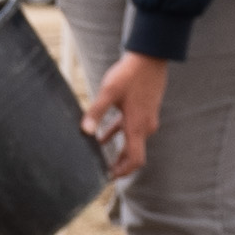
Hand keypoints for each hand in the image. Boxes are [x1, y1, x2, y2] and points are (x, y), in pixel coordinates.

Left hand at [89, 47, 165, 183]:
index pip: (135, 159)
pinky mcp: (145, 110)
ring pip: (134, 142)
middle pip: (135, 154)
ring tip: (101, 156)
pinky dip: (120, 135)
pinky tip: (104, 136)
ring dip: (119, 151)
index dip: (123, 171)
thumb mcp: (109, 92)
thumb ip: (96, 112)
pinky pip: (133, 129)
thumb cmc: (129, 74)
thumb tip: (85, 132)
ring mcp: (147, 118)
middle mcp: (145, 126)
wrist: (150, 57)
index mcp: (137, 126)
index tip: (110, 177)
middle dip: (120, 165)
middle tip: (104, 172)